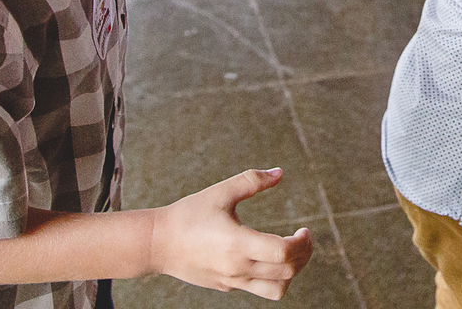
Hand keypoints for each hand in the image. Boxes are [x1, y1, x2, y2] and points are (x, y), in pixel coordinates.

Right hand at [151, 169, 312, 299]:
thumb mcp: (220, 192)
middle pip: (287, 272)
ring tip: (291, 252)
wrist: (157, 243)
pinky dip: (274, 277)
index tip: (304, 229)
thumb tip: (279, 172)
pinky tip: (269, 257)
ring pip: (277, 290)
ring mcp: (233, 281)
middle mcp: (237, 267)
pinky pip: (260, 289)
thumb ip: (251, 181)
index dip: (301, 242)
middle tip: (304, 237)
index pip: (283, 253)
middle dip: (304, 254)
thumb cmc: (188, 214)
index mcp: (237, 244)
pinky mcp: (227, 286)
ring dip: (293, 272)